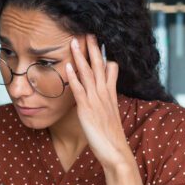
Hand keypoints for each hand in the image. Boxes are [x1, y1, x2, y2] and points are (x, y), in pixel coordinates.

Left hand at [65, 34, 130, 168]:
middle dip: (94, 48)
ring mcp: (96, 100)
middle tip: (89, 32)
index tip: (99, 40)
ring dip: (81, 56)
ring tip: (75, 41)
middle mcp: (104, 94)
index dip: (104, 55)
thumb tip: (105, 93)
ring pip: (88, 73)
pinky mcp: (87, 109)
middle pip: (100, 66)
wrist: (116, 153)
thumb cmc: (111, 137)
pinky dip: (74, 77)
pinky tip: (68, 66)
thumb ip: (107, 102)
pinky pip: (79, 89)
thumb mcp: (110, 115)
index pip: (109, 68)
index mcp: (110, 94)